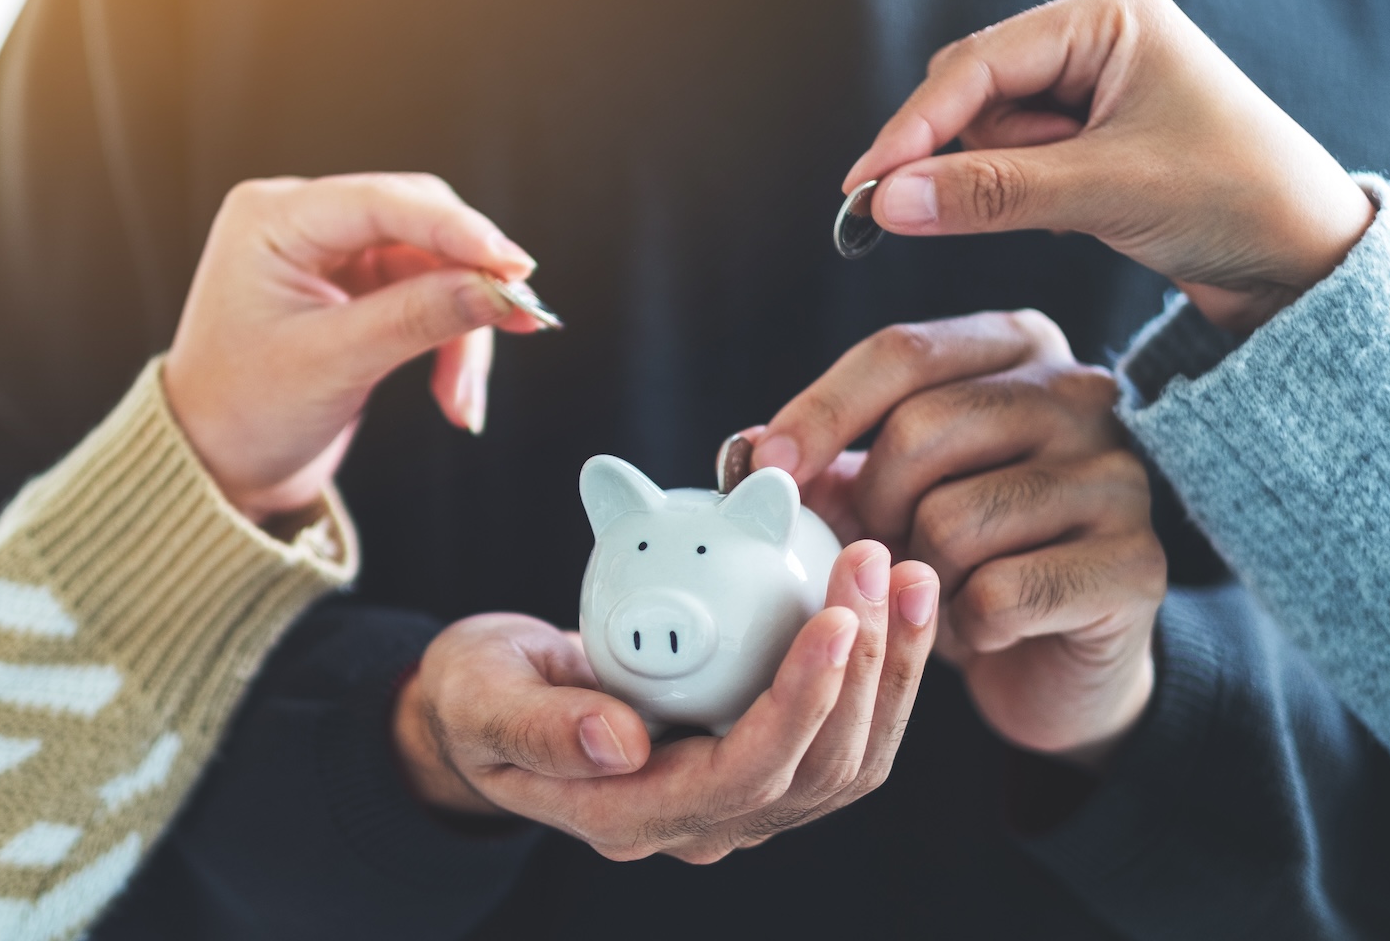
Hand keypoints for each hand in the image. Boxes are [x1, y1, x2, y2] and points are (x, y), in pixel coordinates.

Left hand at [162, 173, 545, 522]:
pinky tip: (455, 395)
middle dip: (470, 281)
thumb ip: (416, 318)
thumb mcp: (332, 364)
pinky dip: (449, 343)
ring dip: (464, 329)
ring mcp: (332, 255)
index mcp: (274, 219)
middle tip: (522, 320)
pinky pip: (427, 298)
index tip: (515, 267)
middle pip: (421, 226)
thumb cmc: (242, 415)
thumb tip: (498, 291)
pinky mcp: (357, 291)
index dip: (459, 231)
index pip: (383, 202)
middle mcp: (303, 223)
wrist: (214, 470)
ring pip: (434, 268)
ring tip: (465, 399)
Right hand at [394, 541, 939, 861]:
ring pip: (847, 758)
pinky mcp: (762, 760)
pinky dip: (880, 666)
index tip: (832, 617)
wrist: (494, 704)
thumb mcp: (482, 701)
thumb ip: (540, 728)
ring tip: (907, 575)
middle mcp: (700, 823)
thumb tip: (619, 744)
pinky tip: (892, 597)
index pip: (744, 775)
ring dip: (892, 668)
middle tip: (878, 566)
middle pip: (817, 770)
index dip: (800, 702)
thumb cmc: (481, 695)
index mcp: (632, 816)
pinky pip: (843, 729)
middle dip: (866, 669)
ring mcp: (738, 800)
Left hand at [750, 312, 1164, 767]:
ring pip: (956, 519)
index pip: (902, 352)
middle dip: (872, 508)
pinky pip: (1002, 593)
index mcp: (1016, 347)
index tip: (765, 470)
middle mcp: (1083, 395)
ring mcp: (1120, 477)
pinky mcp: (1139, 565)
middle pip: (923, 429)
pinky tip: (981, 627)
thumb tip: (744, 451)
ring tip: (936, 590)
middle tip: (879, 552)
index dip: (820, 412)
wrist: (1054, 657)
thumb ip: (822, 463)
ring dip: (919, 577)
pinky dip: (966, 625)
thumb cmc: (961, 556)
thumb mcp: (883, 496)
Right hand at [848, 0, 1375, 332]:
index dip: (914, 129)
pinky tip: (1072, 213)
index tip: (865, 187)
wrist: (1307, 260)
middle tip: (958, 210)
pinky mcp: (1088, 134)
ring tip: (1075, 208)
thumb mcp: (1107, 194)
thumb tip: (888, 201)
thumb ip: (990, 194)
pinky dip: (1018, 194)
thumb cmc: (1238, 201)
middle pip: (970, 92)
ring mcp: (1090, 85)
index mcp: (1108, 17)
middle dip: (963, 156)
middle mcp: (1094, 37)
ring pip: (985, 133)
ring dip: (1000, 181)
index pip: (976, 66)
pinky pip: (1012, 160)